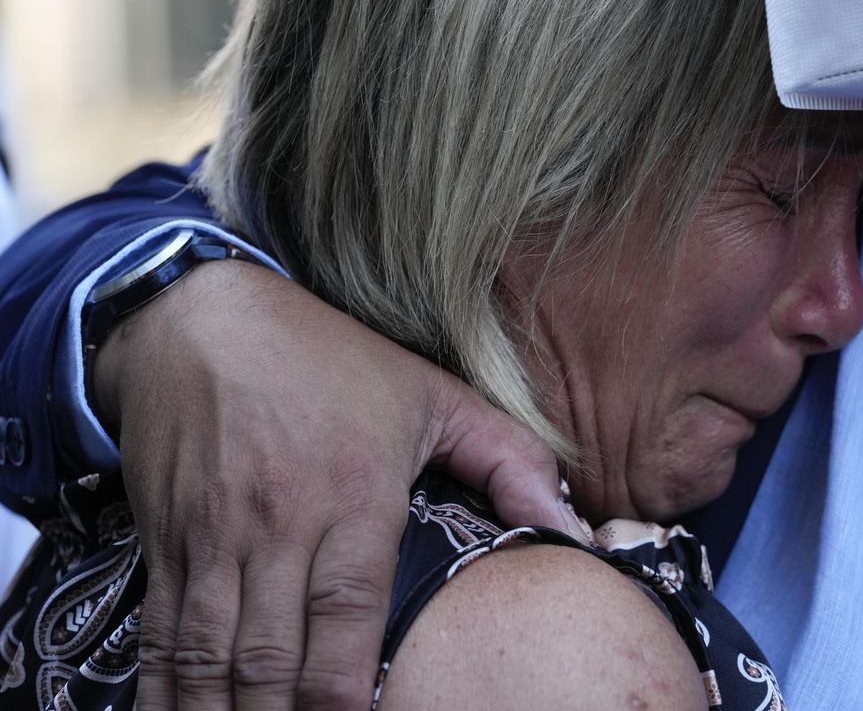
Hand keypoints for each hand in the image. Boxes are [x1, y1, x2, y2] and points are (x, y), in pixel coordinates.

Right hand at [96, 259, 579, 710]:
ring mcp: (215, 533)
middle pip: (271, 653)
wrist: (204, 317)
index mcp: (354, 495)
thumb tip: (572, 529)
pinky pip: (161, 629)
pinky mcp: (167, 537)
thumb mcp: (434, 395)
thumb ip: (509, 461)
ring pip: (209, 652)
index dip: (345, 689)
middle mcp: (278, 523)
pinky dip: (164, 684)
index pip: (348, 613)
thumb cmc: (331, 361)